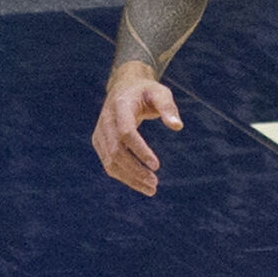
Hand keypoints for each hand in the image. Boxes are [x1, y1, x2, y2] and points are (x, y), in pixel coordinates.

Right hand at [92, 62, 183, 195]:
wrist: (124, 88)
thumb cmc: (146, 91)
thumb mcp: (160, 93)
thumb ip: (168, 107)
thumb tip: (177, 126)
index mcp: (120, 107)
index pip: (126, 133)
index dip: (140, 150)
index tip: (157, 165)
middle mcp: (106, 121)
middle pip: (116, 151)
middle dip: (135, 170)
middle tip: (155, 183)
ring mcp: (100, 133)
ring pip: (110, 162)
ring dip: (129, 178)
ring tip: (151, 188)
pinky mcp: (99, 142)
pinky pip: (108, 163)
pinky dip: (123, 175)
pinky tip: (140, 183)